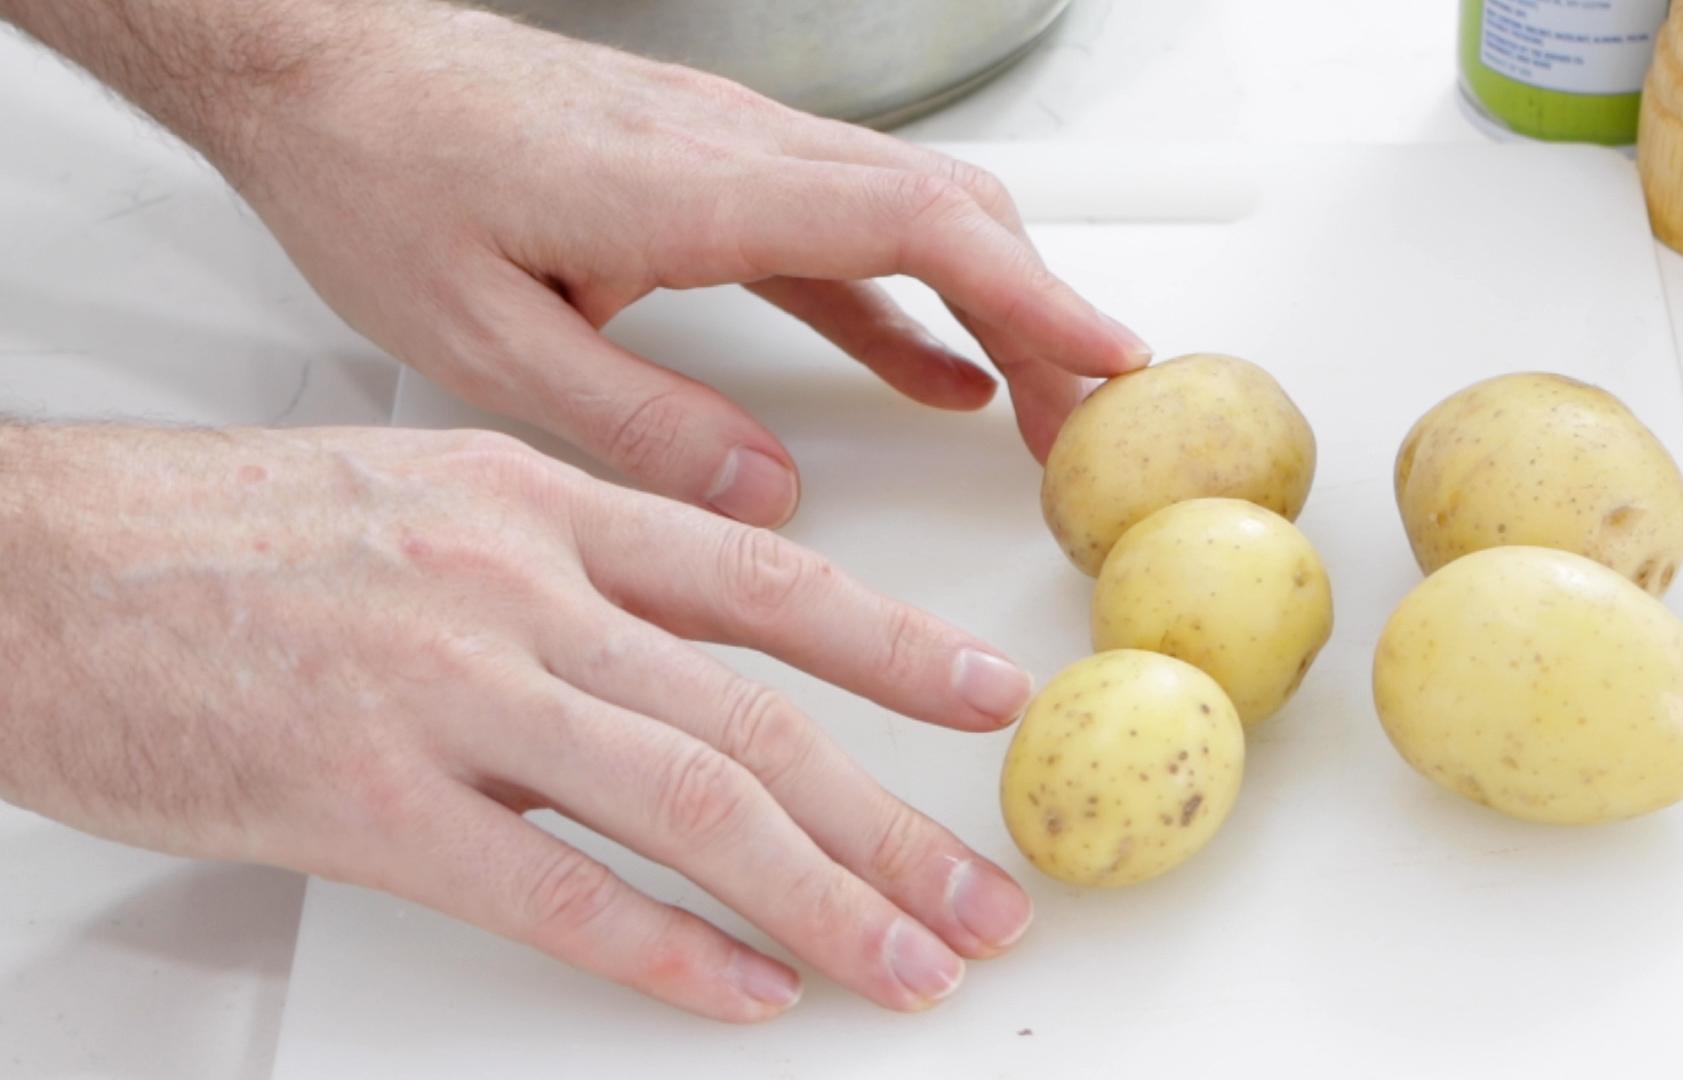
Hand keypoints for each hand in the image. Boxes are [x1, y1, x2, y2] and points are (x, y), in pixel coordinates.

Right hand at [0, 424, 1035, 1020]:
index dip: (895, 648)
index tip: (988, 697)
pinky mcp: (362, 798)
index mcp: (537, 504)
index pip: (765, 580)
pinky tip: (744, 996)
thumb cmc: (215, 537)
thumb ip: (562, 558)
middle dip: (893, 819)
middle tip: (985, 894)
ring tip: (909, 962)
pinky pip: (552, 890)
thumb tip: (684, 631)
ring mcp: (444, 688)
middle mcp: (514, 586)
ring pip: (689, 800)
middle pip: (756, 713)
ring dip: (823, 897)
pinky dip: (664, 953)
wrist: (30, 568)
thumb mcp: (423, 498)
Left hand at [215, 3, 1148, 523]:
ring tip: (1043, 412)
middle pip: (947, 216)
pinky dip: (911, 304)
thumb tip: (766, 499)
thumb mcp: (481, 337)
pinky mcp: (710, 170)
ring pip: (912, 216)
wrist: (318, 69)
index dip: (1030, 294)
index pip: (915, 228)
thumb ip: (634, 420)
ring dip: (994, 308)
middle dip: (1043, 318)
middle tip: (1092, 429)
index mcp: (693, 187)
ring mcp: (731, 151)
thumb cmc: (380, 180)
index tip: (1110, 362)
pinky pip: (843, 235)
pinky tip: (937, 374)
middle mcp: (735, 149)